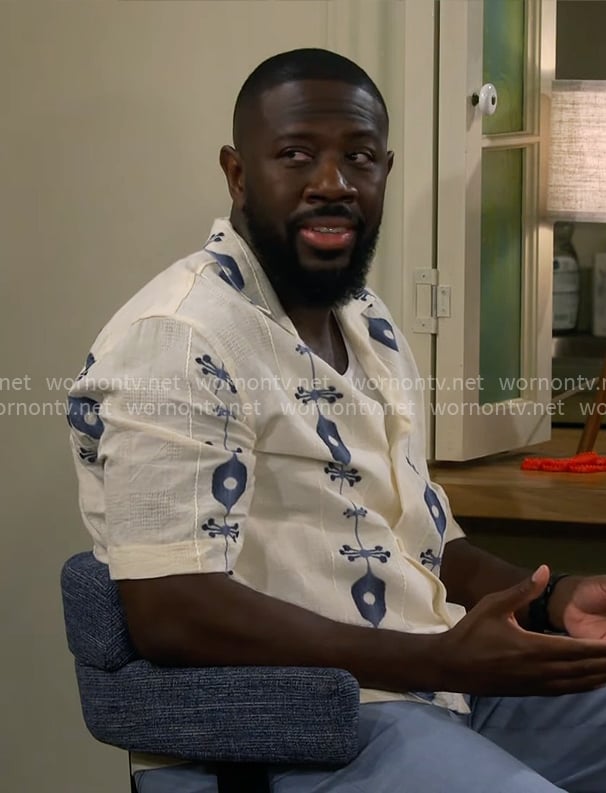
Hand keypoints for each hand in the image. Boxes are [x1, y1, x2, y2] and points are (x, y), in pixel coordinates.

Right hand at [438, 564, 605, 695]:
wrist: (451, 665)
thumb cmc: (471, 632)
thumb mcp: (493, 605)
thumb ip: (522, 590)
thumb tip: (545, 569)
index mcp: (532, 647)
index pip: (576, 649)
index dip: (599, 648)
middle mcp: (539, 670)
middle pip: (582, 669)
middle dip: (603, 663)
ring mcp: (536, 684)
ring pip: (577, 683)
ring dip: (598, 676)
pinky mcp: (531, 692)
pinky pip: (565, 690)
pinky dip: (583, 686)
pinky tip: (592, 681)